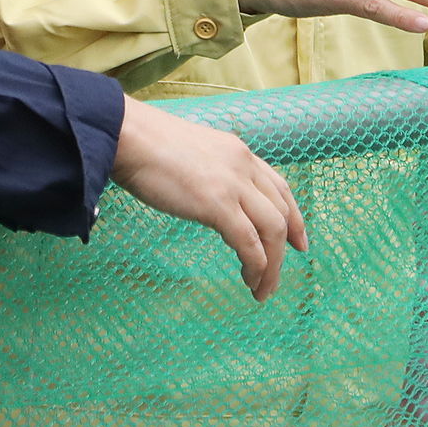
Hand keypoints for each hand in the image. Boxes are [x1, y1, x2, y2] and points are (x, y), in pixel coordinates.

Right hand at [110, 99, 307, 303]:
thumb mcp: (191, 153)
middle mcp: (244, 166)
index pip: (279, 187)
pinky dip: (256, 266)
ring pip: (272, 231)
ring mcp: (233, 184)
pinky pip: (249, 243)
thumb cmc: (144, 145)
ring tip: (262, 290)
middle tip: (280, 274)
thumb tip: (207, 197)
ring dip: (272, 265)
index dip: (295, 216)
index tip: (299, 241)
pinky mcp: (217, 204)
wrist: (127, 136)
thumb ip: (208, 173)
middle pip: (281, 212)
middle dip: (287, 246)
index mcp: (238, 153)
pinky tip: (250, 281)